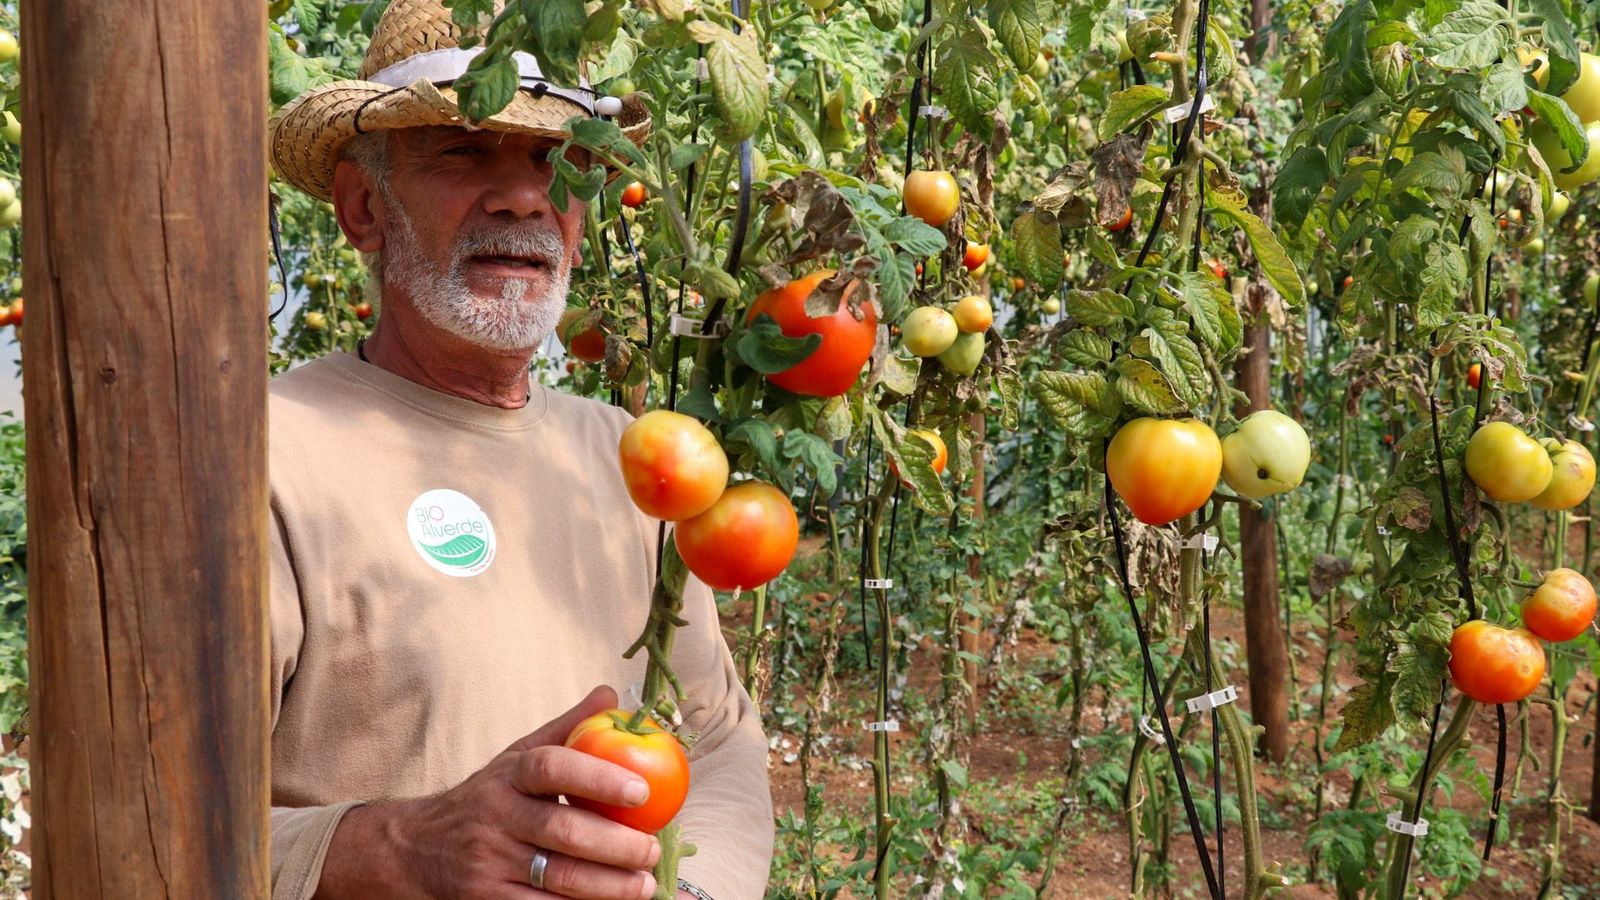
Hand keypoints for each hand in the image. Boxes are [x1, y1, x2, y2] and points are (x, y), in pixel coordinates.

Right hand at [316, 686, 661, 899]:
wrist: (415, 847)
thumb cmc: (487, 798)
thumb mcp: (517, 757)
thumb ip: (566, 729)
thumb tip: (611, 694)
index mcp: (509, 775)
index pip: (553, 767)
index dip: (600, 777)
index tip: (642, 791)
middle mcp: (495, 816)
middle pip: (562, 831)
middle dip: (617, 845)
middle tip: (652, 850)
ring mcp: (488, 862)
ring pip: (557, 877)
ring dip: (608, 886)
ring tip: (644, 885)